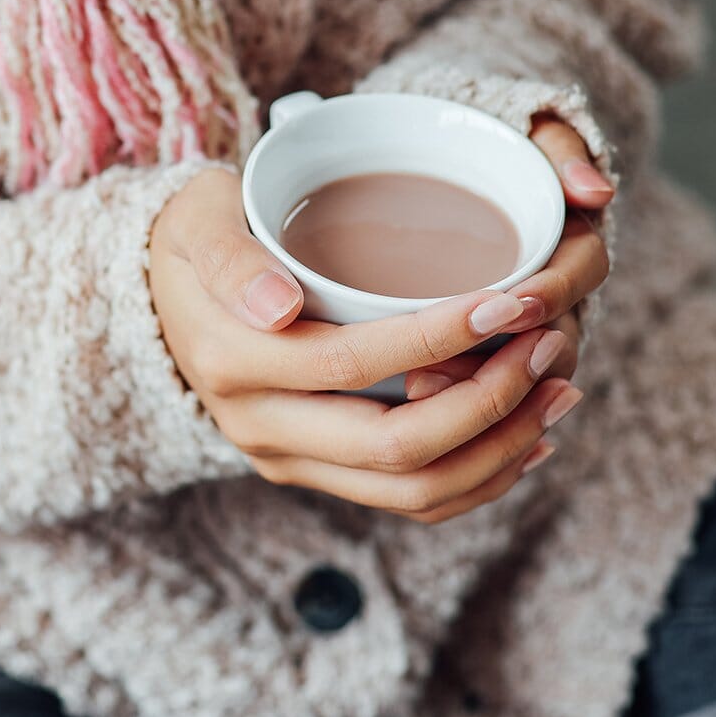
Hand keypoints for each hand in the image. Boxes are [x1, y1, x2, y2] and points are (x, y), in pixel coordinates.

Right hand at [149, 169, 580, 522]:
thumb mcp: (196, 216)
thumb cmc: (194, 234)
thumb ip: (231, 255)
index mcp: (230, 359)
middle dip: (490, 402)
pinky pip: (404, 499)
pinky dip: (477, 478)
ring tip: (558, 390)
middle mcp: (254, 425)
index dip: (441, 339)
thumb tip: (280, 307)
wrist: (157, 293)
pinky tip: (528, 436)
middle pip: (394, 447)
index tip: (511, 297)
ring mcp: (282, 457)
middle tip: (548, 345)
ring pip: (410, 489)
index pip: (352, 364)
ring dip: (499, 449)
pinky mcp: (310, 470)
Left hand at [403, 115, 612, 398]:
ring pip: (518, 375)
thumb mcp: (525, 127)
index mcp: (570, 238)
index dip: (554, 292)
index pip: (584, 270)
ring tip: (415, 386)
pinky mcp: (479, 348)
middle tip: (446, 364)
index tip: (517, 302)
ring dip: (474, 388)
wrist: (442, 153)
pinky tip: (404, 396)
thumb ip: (558, 147)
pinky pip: (483, 387)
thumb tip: (597, 192)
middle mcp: (552, 290)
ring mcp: (519, 325)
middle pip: (553, 341)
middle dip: (508, 361)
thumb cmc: (487, 137)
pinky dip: (454, 396)